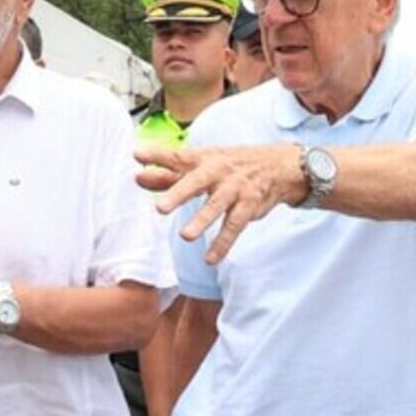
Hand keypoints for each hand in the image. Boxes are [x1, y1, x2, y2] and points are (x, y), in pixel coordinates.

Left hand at [136, 144, 307, 263]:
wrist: (278, 166)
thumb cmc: (231, 166)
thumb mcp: (202, 165)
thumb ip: (169, 174)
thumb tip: (138, 176)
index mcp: (203, 158)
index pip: (178, 156)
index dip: (158, 156)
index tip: (137, 155)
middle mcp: (218, 171)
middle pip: (196, 181)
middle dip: (178, 193)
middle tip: (160, 208)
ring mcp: (235, 188)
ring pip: (217, 206)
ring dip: (201, 221)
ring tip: (185, 236)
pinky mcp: (249, 206)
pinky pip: (234, 227)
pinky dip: (223, 244)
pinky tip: (210, 259)